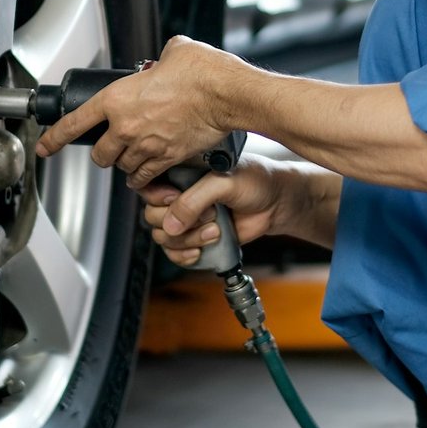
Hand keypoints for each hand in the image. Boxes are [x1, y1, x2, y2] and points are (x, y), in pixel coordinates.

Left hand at [34, 36, 244, 187]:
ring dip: (126, 164)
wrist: (226, 93)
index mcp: (117, 97)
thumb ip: (161, 59)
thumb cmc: (202, 72)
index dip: (54, 138)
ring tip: (135, 156)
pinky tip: (151, 171)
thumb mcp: (174, 52)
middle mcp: (126, 126)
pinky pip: (146, 177)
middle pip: (100, 155)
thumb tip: (167, 59)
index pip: (74, 123)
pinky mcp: (168, 159)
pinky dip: (146, 177)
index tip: (45, 147)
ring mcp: (146, 146)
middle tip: (113, 145)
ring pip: (123, 168)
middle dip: (105, 152)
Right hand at [137, 153, 290, 267]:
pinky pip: (174, 252)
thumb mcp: (224, 182)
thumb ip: (195, 200)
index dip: (156, 197)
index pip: (149, 185)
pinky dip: (184, 255)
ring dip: (187, 239)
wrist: (277, 203)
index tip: (173, 199)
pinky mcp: (195, 236)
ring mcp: (187, 217)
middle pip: (152, 215)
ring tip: (214, 231)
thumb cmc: (255, 182)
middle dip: (179, 222)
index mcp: (182, 172)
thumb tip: (170, 225)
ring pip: (163, 236)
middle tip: (208, 214)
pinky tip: (201, 250)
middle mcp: (179, 194)